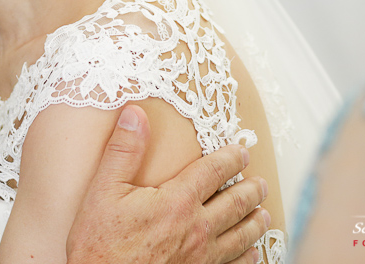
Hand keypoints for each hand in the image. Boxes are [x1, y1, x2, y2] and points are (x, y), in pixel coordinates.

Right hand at [66, 106, 270, 263]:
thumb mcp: (103, 190)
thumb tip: (135, 114)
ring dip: (256, 221)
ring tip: (264, 213)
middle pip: (236, 203)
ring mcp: (202, 257)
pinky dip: (248, 256)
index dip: (231, 158)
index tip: (242, 150)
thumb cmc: (99, 242)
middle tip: (260, 182)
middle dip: (252, 189)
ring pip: (242, 236)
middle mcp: (197, 229)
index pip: (214, 171)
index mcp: (177, 202)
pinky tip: (252, 252)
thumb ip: (123, 150)